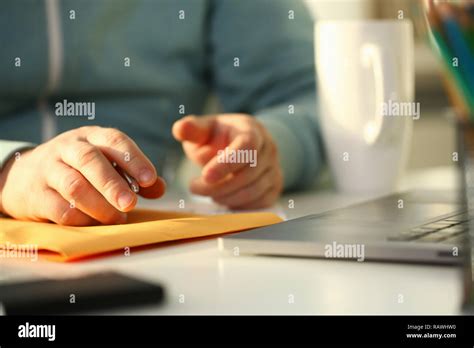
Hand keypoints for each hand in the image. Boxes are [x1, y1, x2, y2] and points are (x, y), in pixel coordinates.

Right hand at [0, 126, 165, 225]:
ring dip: (99, 206)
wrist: (21, 177)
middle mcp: (68, 148)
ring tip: (117, 219)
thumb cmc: (77, 170)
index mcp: (91, 137)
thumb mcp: (104, 163)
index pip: (114, 140)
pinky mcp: (36, 195)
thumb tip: (160, 188)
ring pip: (74, 185)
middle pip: (90, 161)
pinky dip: (81, 219)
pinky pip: (59, 209)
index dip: (134, 158)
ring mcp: (49, 170)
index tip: (150, 179)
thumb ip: (132, 175)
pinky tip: (95, 224)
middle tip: (131, 204)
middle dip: (113, 184)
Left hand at [172, 114, 282, 208]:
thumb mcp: (204, 129)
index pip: (247, 147)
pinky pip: (259, 203)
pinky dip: (237, 205)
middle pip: (248, 173)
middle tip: (194, 187)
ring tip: (206, 192)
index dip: (227, 164)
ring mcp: (274, 169)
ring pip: (253, 191)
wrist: (242, 146)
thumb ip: (192, 129)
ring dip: (225, 197)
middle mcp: (268, 149)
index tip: (205, 176)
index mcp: (252, 130)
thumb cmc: (219, 137)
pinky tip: (222, 198)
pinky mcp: (274, 188)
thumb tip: (179, 129)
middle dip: (218, 186)